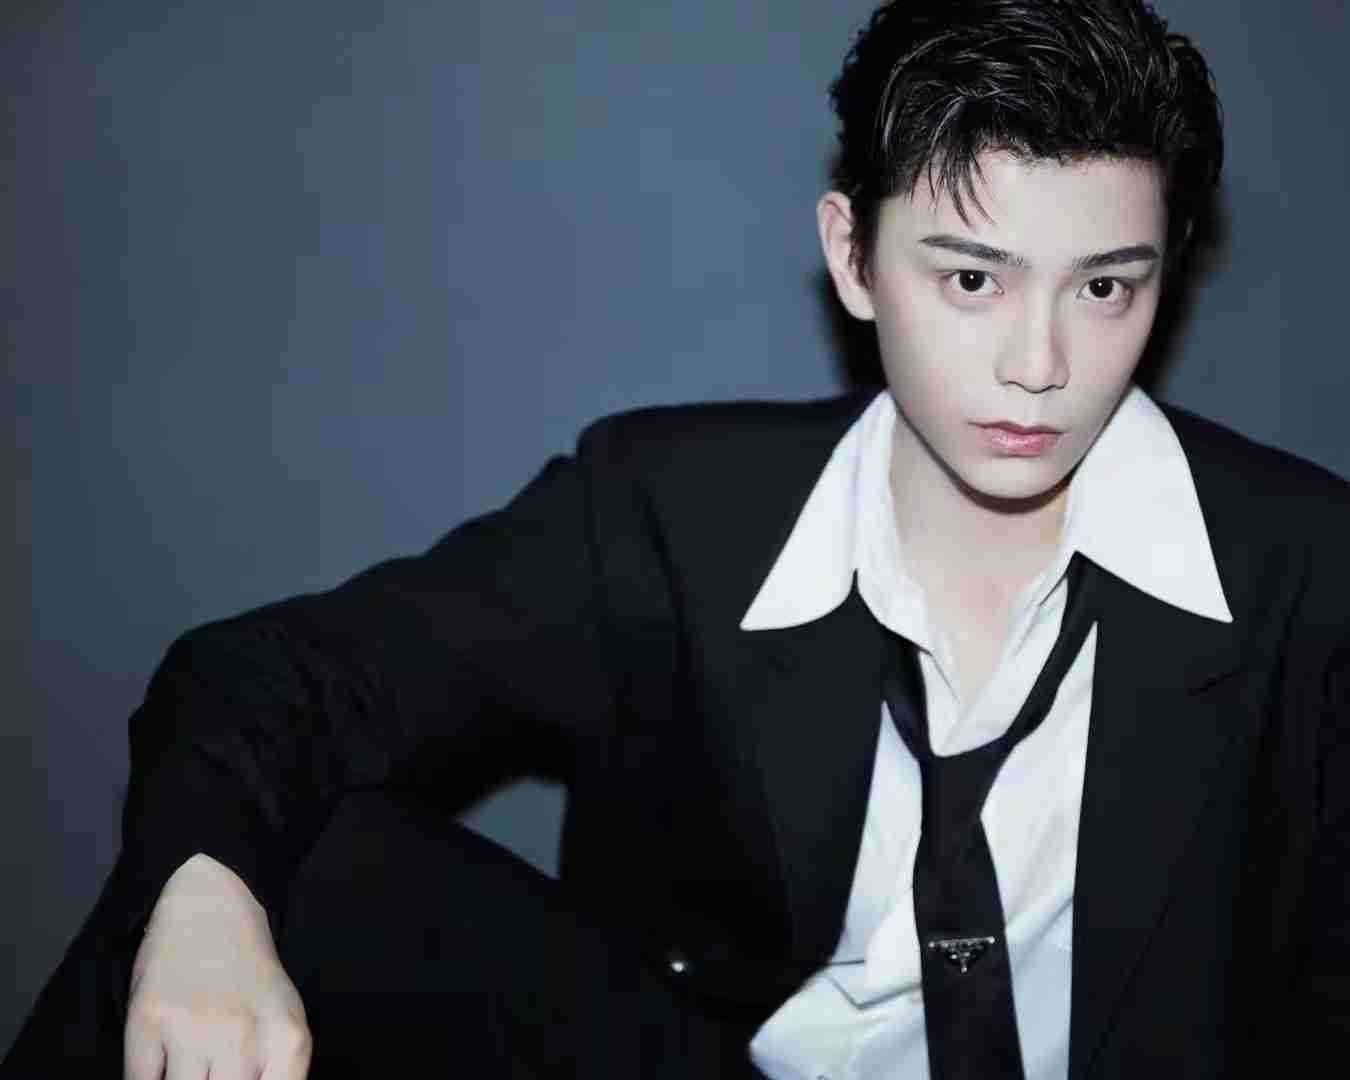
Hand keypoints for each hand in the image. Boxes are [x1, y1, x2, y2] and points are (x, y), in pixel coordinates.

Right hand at [123, 855, 312, 1078]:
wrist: (210, 908)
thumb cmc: (250, 979)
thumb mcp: (284, 1023)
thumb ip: (277, 1077)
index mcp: (289, 1041)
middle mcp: (244, 1036)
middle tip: (205, 1078)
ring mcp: (193, 1028)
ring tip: (189, 1070)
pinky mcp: (147, 1021)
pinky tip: (159, 1068)